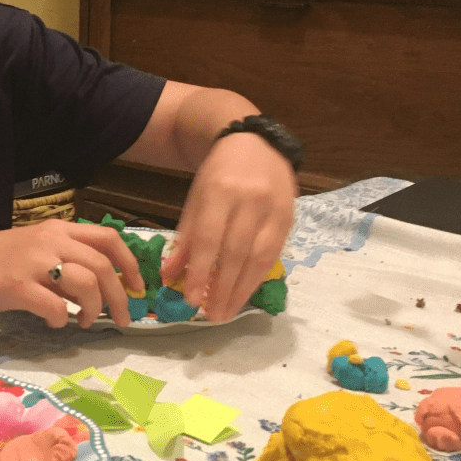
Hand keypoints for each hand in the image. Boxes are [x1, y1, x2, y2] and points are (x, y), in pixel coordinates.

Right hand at [0, 220, 145, 328]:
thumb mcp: (34, 248)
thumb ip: (65, 258)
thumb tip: (100, 283)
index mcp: (57, 229)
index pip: (109, 237)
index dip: (131, 263)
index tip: (138, 287)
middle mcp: (50, 240)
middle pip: (104, 266)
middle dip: (120, 297)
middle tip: (121, 319)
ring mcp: (34, 263)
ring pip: (87, 284)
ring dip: (94, 309)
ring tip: (85, 321)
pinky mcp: (18, 286)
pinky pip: (55, 307)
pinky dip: (62, 319)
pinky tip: (54, 322)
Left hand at [159, 132, 296, 321]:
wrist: (256, 144)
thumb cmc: (219, 174)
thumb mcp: (196, 198)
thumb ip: (185, 237)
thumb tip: (169, 275)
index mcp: (221, 191)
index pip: (210, 239)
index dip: (202, 272)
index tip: (192, 299)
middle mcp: (251, 200)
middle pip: (238, 252)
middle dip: (224, 288)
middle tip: (212, 316)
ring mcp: (275, 209)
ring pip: (261, 257)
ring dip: (243, 290)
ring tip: (227, 312)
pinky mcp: (290, 218)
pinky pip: (275, 254)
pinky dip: (258, 277)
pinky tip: (245, 293)